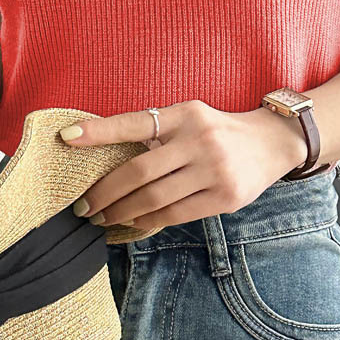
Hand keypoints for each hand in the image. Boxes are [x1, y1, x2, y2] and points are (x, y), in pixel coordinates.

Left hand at [59, 99, 308, 229]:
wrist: (272, 143)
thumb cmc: (218, 132)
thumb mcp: (190, 118)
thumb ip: (157, 133)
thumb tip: (106, 158)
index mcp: (185, 114)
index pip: (135, 121)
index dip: (99, 131)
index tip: (67, 138)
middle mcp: (200, 139)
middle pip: (139, 171)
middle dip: (105, 192)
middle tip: (83, 206)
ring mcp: (215, 169)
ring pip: (155, 198)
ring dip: (122, 213)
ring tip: (103, 219)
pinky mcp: (226, 197)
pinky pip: (176, 215)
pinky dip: (149, 222)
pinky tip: (132, 225)